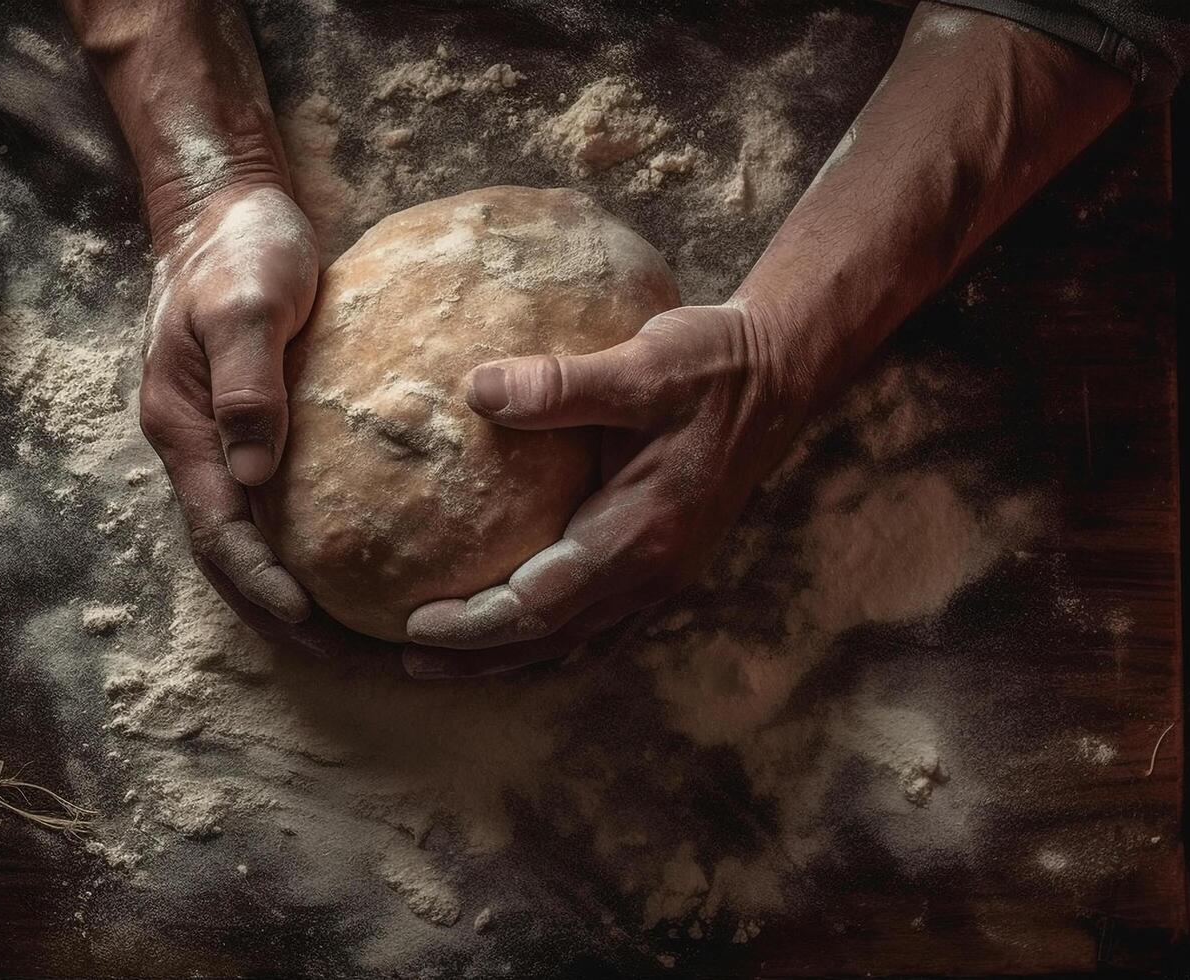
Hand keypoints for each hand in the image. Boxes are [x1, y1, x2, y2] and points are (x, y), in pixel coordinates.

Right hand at [140, 182, 320, 630]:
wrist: (227, 209)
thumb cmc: (239, 248)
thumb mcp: (247, 302)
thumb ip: (248, 382)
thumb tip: (255, 469)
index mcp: (186, 429)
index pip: (221, 533)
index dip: (261, 585)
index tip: (311, 623)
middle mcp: (199, 449)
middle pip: (232, 561)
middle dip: (285, 619)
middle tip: (355, 659)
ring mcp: (223, 444)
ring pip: (251, 544)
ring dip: (297, 601)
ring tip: (362, 640)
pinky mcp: (256, 430)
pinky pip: (277, 512)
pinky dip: (310, 554)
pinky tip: (363, 571)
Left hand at [400, 304, 809, 678]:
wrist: (781, 373)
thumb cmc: (712, 365)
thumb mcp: (642, 364)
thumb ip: (560, 384)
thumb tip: (476, 390)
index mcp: (641, 535)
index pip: (540, 604)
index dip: (475, 623)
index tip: (414, 625)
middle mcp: (655, 571)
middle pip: (552, 638)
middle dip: (479, 655)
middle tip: (408, 662)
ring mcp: (666, 572)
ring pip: (576, 636)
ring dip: (511, 653)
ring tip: (448, 662)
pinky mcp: (668, 561)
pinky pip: (598, 618)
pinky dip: (550, 634)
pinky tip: (516, 626)